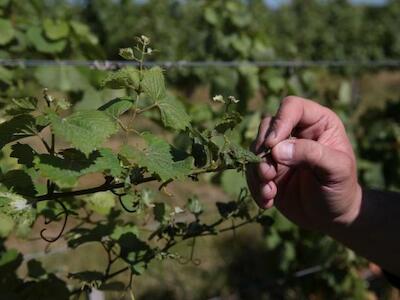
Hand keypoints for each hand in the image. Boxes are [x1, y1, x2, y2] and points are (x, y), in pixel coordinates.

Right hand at [246, 96, 361, 231]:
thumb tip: (276, 149)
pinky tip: (268, 201)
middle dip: (263, 151)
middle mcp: (295, 132)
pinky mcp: (268, 169)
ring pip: (255, 149)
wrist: (331, 218)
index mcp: (317, 123)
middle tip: (268, 174)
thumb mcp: (336, 170)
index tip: (272, 145)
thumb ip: (311, 154)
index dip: (279, 122)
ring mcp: (279, 151)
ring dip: (257, 172)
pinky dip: (255, 186)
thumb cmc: (341, 189)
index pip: (292, 107)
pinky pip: (251, 170)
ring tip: (269, 194)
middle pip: (267, 126)